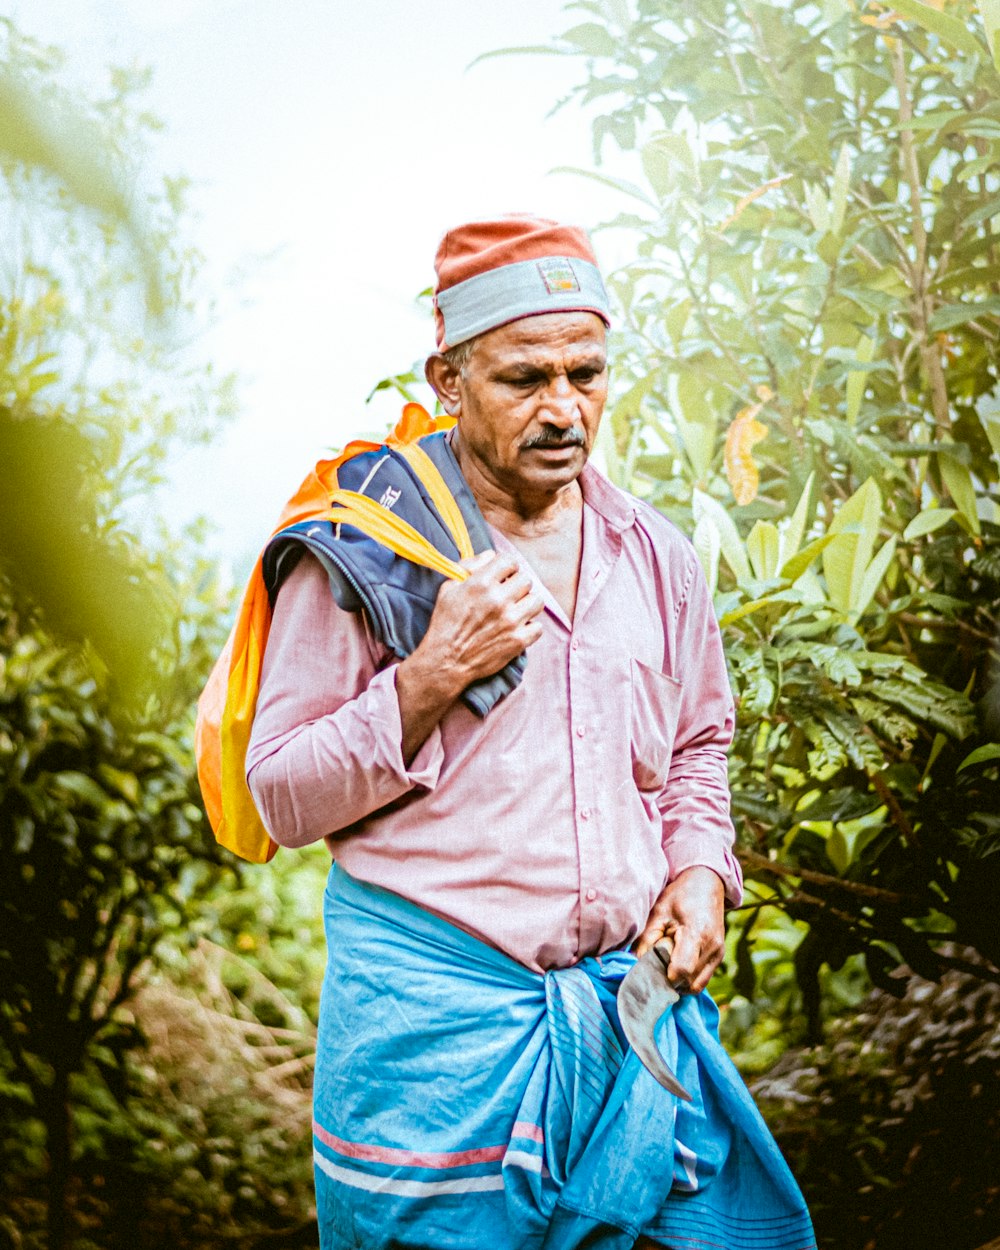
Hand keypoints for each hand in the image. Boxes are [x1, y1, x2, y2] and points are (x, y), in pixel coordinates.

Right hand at [417, 550, 543, 692]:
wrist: (446, 661)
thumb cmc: (445, 624)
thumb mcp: (448, 589)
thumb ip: (469, 567)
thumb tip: (491, 555)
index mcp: (481, 583)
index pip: (510, 561)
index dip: (508, 567)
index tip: (504, 575)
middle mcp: (499, 599)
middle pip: (526, 580)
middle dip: (518, 585)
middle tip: (509, 594)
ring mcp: (511, 621)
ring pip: (537, 601)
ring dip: (527, 603)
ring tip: (517, 609)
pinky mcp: (518, 641)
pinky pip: (538, 627)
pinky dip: (529, 627)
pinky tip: (517, 628)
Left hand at [634, 866, 725, 993]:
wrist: (707, 884)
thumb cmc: (680, 895)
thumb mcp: (659, 912)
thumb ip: (647, 939)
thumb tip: (634, 963)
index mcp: (697, 933)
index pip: (682, 970)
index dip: (664, 975)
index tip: (650, 970)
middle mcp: (712, 948)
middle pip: (688, 981)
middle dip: (669, 980)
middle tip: (655, 967)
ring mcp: (718, 954)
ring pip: (696, 985)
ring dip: (680, 982)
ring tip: (666, 965)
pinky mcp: (719, 957)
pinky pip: (702, 980)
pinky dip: (688, 979)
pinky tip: (676, 964)